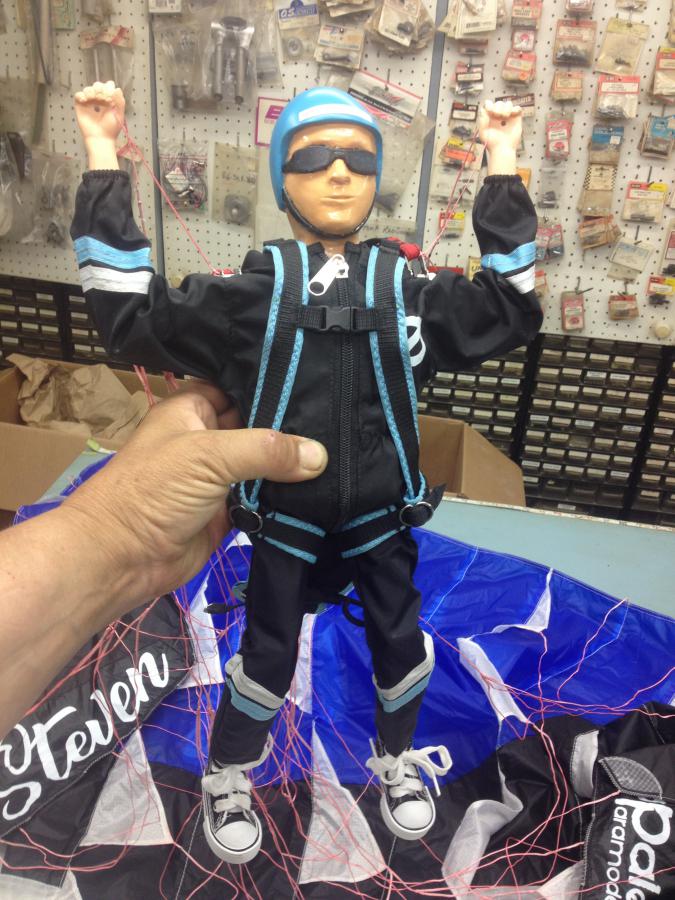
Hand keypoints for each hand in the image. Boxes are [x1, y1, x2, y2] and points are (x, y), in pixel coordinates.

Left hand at [60, 382, 327, 612]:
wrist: (121, 557)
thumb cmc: (154, 490)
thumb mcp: (209, 456)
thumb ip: (266, 451)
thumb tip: (321, 455)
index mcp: (192, 410)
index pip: (238, 386)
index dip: (271, 384)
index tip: (319, 383)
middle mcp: (206, 439)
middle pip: (256, 426)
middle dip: (291, 428)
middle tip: (340, 422)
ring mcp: (217, 478)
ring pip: (263, 465)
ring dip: (292, 466)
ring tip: (341, 455)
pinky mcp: (228, 512)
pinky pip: (263, 499)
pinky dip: (285, 498)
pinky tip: (321, 491)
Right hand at [74, 80, 125, 142]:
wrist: (101, 138)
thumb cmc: (111, 129)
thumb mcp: (119, 114)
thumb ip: (120, 101)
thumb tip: (117, 88)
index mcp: (109, 101)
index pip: (107, 87)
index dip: (108, 87)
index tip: (110, 95)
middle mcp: (99, 101)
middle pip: (97, 86)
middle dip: (99, 88)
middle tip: (102, 96)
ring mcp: (89, 103)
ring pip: (88, 89)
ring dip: (91, 90)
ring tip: (94, 98)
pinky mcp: (80, 106)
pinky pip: (78, 95)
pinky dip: (81, 95)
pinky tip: (85, 100)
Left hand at [478, 99, 522, 153]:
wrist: (502, 149)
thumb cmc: (492, 143)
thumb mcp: (483, 132)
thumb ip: (482, 120)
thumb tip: (483, 110)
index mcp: (490, 117)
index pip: (489, 104)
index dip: (490, 104)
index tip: (490, 110)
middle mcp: (499, 115)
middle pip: (499, 103)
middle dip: (498, 107)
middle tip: (498, 116)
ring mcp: (508, 116)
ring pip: (508, 103)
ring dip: (506, 108)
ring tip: (505, 116)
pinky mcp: (516, 119)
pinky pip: (518, 108)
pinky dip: (515, 109)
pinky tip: (512, 115)